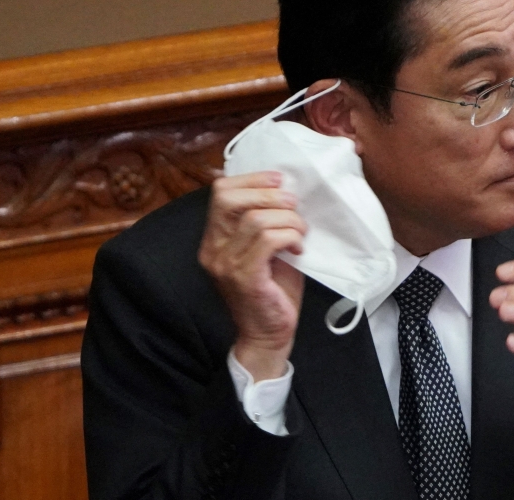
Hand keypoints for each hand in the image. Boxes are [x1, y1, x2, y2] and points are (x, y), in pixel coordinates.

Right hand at [198, 172, 307, 380]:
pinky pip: (268, 240)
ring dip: (289, 219)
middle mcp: (213, 249)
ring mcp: (226, 264)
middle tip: (294, 206)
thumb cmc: (273, 290)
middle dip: (270, 193)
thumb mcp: (266, 249)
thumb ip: (266, 221)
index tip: (280, 181)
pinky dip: (290, 237)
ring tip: (300, 233)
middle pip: (230, 198)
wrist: (268, 335)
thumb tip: (287, 190)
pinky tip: (299, 249)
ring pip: (256, 218)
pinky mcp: (245, 278)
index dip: (253, 179)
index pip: (220, 191)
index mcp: (215, 238)